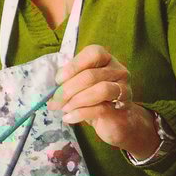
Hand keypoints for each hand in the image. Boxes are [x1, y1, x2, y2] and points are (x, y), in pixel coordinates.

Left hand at [52, 44, 159, 159]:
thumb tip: (52, 84)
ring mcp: (124, 89)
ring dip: (76, 100)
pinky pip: (101, 108)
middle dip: (68, 89)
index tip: (58, 80)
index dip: (73, 66)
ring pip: (100, 90)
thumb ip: (70, 79)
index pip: (93, 53)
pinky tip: (68, 118)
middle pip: (91, 75)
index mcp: (107, 59)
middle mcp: (118, 71)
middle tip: (55, 101)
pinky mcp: (123, 108)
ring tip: (63, 108)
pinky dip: (80, 113)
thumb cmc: (95, 99)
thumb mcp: (81, 85)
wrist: (118, 121)